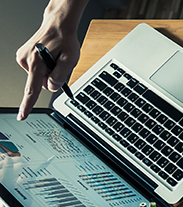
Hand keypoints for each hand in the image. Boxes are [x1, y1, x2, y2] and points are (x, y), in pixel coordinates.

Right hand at [15, 0, 87, 120]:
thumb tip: (51, 88)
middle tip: (60, 64)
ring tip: (55, 57)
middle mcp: (26, 61)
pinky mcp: (25, 56)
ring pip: (40, 76)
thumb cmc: (65, 40)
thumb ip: (61, 75)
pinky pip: (37, 70)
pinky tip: (49, 56)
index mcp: (36, 63)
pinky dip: (45, 66)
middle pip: (41, 83)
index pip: (32, 90)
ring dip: (49, 71)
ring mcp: (24, 58)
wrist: (57, 25)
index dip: (27, 105)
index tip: (22, 115)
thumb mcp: (70, 59)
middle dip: (52, 78)